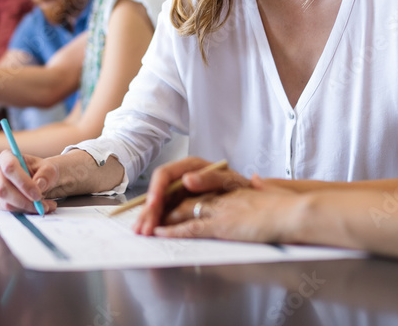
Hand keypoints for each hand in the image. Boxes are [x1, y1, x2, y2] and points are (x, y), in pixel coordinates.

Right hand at [0, 149, 60, 213]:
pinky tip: (38, 208)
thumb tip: (38, 185)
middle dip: (23, 199)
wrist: (41, 180)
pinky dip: (25, 211)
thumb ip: (46, 175)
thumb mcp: (49, 169)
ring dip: (27, 208)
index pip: (9, 167)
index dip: (23, 182)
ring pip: (6, 202)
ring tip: (44, 206)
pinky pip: (9, 210)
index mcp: (6, 157)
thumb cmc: (43, 171)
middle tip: (40, 203)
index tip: (37, 194)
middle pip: (2, 188)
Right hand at [133, 156, 250, 235]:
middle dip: (149, 209)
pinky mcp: (183, 205)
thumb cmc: (243, 189)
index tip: (153, 205)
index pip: (166, 174)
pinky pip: (166, 212)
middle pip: (158, 191)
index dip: (156, 190)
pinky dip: (157, 222)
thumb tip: (187, 179)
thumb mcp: (231, 181)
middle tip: (142, 226)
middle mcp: (183, 177)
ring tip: (140, 232)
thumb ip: (210, 178)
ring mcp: (181, 192)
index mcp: (192, 166)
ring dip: (148, 217)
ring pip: (159, 203)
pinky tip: (149, 232)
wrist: (257, 204)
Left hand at [153, 176, 300, 243]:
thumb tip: (258, 180)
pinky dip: (173, 230)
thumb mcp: (271, 191)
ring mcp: (221, 207)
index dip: (176, 193)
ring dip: (161, 219)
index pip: (195, 185)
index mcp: (231, 185)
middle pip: (184, 196)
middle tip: (146, 218)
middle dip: (161, 207)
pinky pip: (192, 227)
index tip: (162, 201)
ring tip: (145, 227)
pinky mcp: (222, 224)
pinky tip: (159, 232)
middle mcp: (222, 193)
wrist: (296, 213)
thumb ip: (261, 186)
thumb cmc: (289, 206)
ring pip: (182, 209)